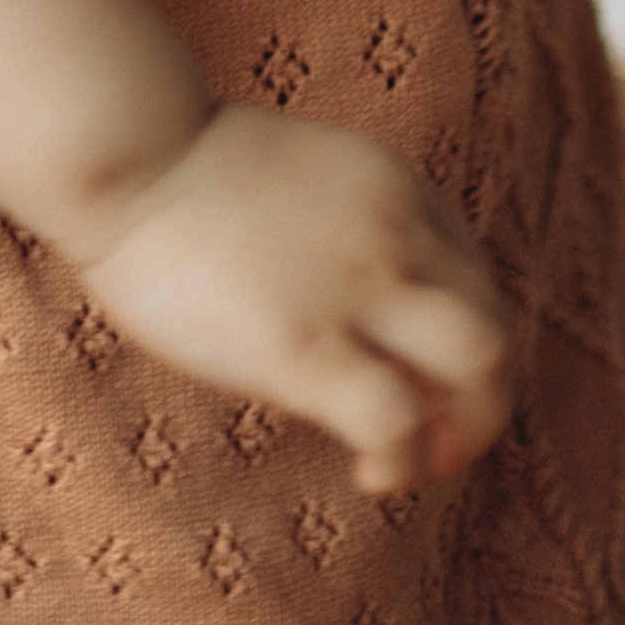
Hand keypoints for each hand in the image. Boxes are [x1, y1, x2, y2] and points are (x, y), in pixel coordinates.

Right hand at [76, 106, 512, 493]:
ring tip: (428, 461)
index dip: (459, 337)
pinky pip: (395, 418)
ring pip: (480, 361)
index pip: (472, 274)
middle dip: (488, 393)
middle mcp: (399, 233)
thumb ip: (342, 227)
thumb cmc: (181, 168)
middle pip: (495, 322)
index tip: (427, 378)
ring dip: (476, 424)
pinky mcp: (305, 346)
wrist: (130, 150)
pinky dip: (403, 459)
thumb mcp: (299, 177)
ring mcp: (358, 288)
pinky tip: (371, 474)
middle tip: (447, 439)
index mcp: (396, 188)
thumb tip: (354, 300)